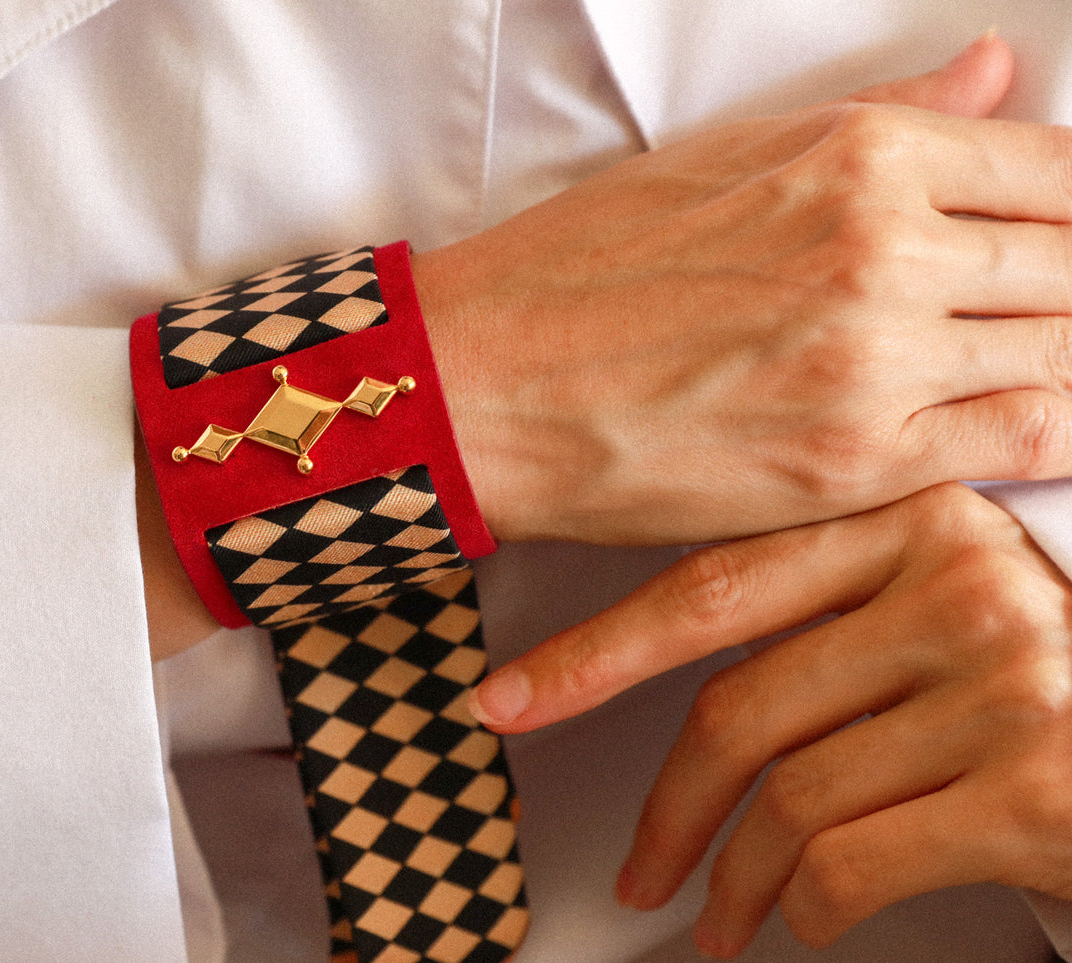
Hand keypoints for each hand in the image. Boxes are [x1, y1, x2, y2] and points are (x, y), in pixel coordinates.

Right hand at [418, 34, 1071, 544]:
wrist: (484, 383)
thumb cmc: (580, 267)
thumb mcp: (728, 155)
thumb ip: (885, 115)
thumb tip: (992, 69)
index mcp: (858, 157)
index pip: (1061, 166)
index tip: (1060, 235)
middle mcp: (883, 249)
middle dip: (1069, 284)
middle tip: (1033, 306)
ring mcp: (875, 361)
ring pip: (1069, 349)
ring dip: (1061, 353)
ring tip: (1018, 359)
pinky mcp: (855, 464)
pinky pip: (1029, 437)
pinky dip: (1052, 427)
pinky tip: (1028, 420)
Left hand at [469, 483, 1071, 954]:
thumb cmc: (1054, 683)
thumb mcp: (952, 605)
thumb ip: (836, 615)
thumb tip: (690, 689)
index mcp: (914, 520)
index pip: (713, 587)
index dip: (592, 653)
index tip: (506, 701)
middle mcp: (964, 583)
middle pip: (740, 707)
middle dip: (666, 812)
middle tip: (638, 877)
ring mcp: (1009, 682)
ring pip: (790, 798)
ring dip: (733, 880)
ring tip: (719, 921)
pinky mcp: (1041, 788)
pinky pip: (853, 864)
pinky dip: (806, 910)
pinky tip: (804, 921)